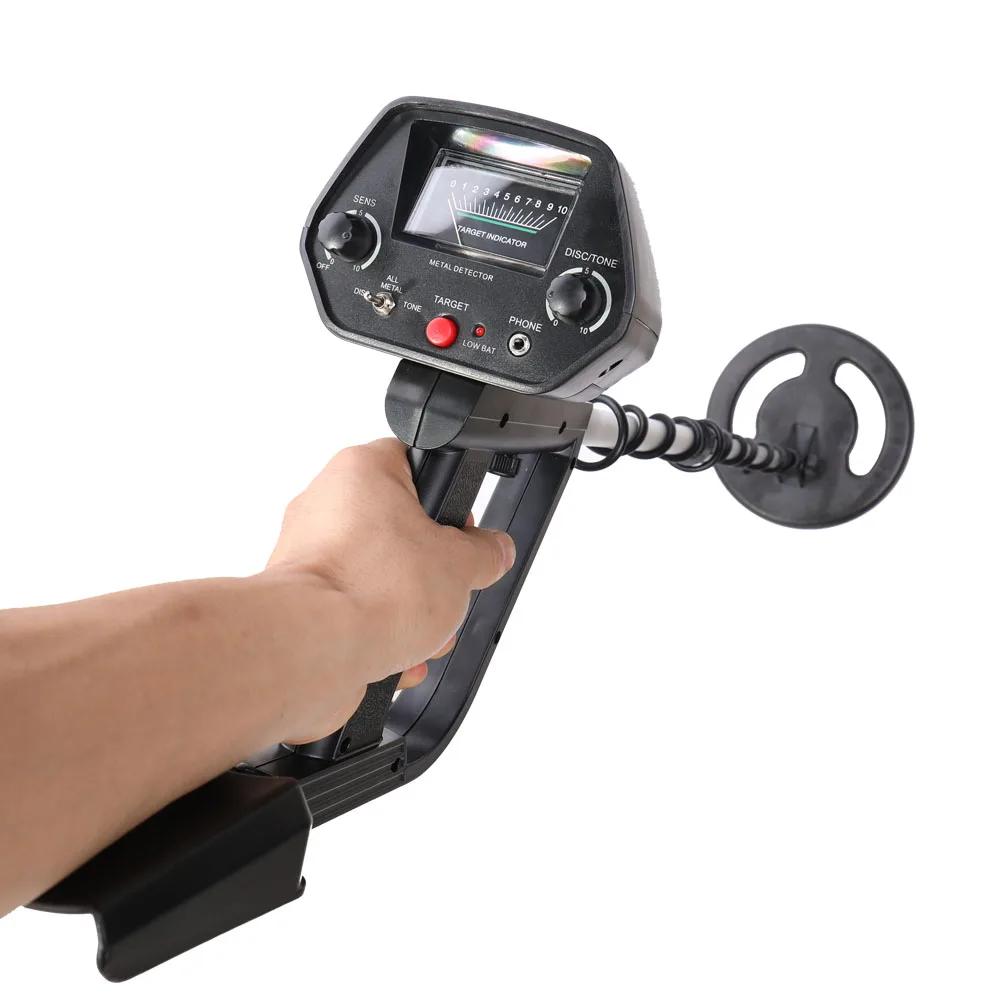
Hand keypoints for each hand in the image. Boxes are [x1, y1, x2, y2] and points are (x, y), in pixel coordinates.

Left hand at [264, 438, 514, 742]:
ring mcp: (307, 554)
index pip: (414, 463)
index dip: (448, 497)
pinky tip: (395, 655)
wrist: (315, 650)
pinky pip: (352, 611)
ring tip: (423, 633)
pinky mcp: (301, 601)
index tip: (463, 530)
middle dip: (431, 572)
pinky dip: (377, 635)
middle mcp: (325, 505)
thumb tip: (494, 551)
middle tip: (446, 587)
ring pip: (377, 578)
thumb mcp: (460, 564)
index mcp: (361, 471)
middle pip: (399, 531)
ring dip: (408, 611)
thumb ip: (485, 553)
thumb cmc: (371, 589)